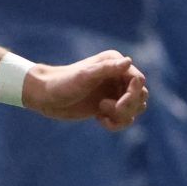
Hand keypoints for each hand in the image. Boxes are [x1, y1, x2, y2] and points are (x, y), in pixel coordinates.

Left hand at [25, 51, 148, 130]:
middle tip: (103, 107)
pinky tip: (99, 120)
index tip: (117, 103)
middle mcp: (117, 77)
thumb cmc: (63, 83)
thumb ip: (107, 69)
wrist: (45, 96)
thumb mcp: (85, 76)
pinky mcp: (108, 107)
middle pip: (141, 96)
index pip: (138, 81)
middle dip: (127, 106)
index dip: (133, 94)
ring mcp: (113, 92)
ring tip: (100, 112)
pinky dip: (116, 124)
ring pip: (135, 109)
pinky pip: (125, 119)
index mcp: (114, 64)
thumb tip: (128, 61)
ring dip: (122, 116)